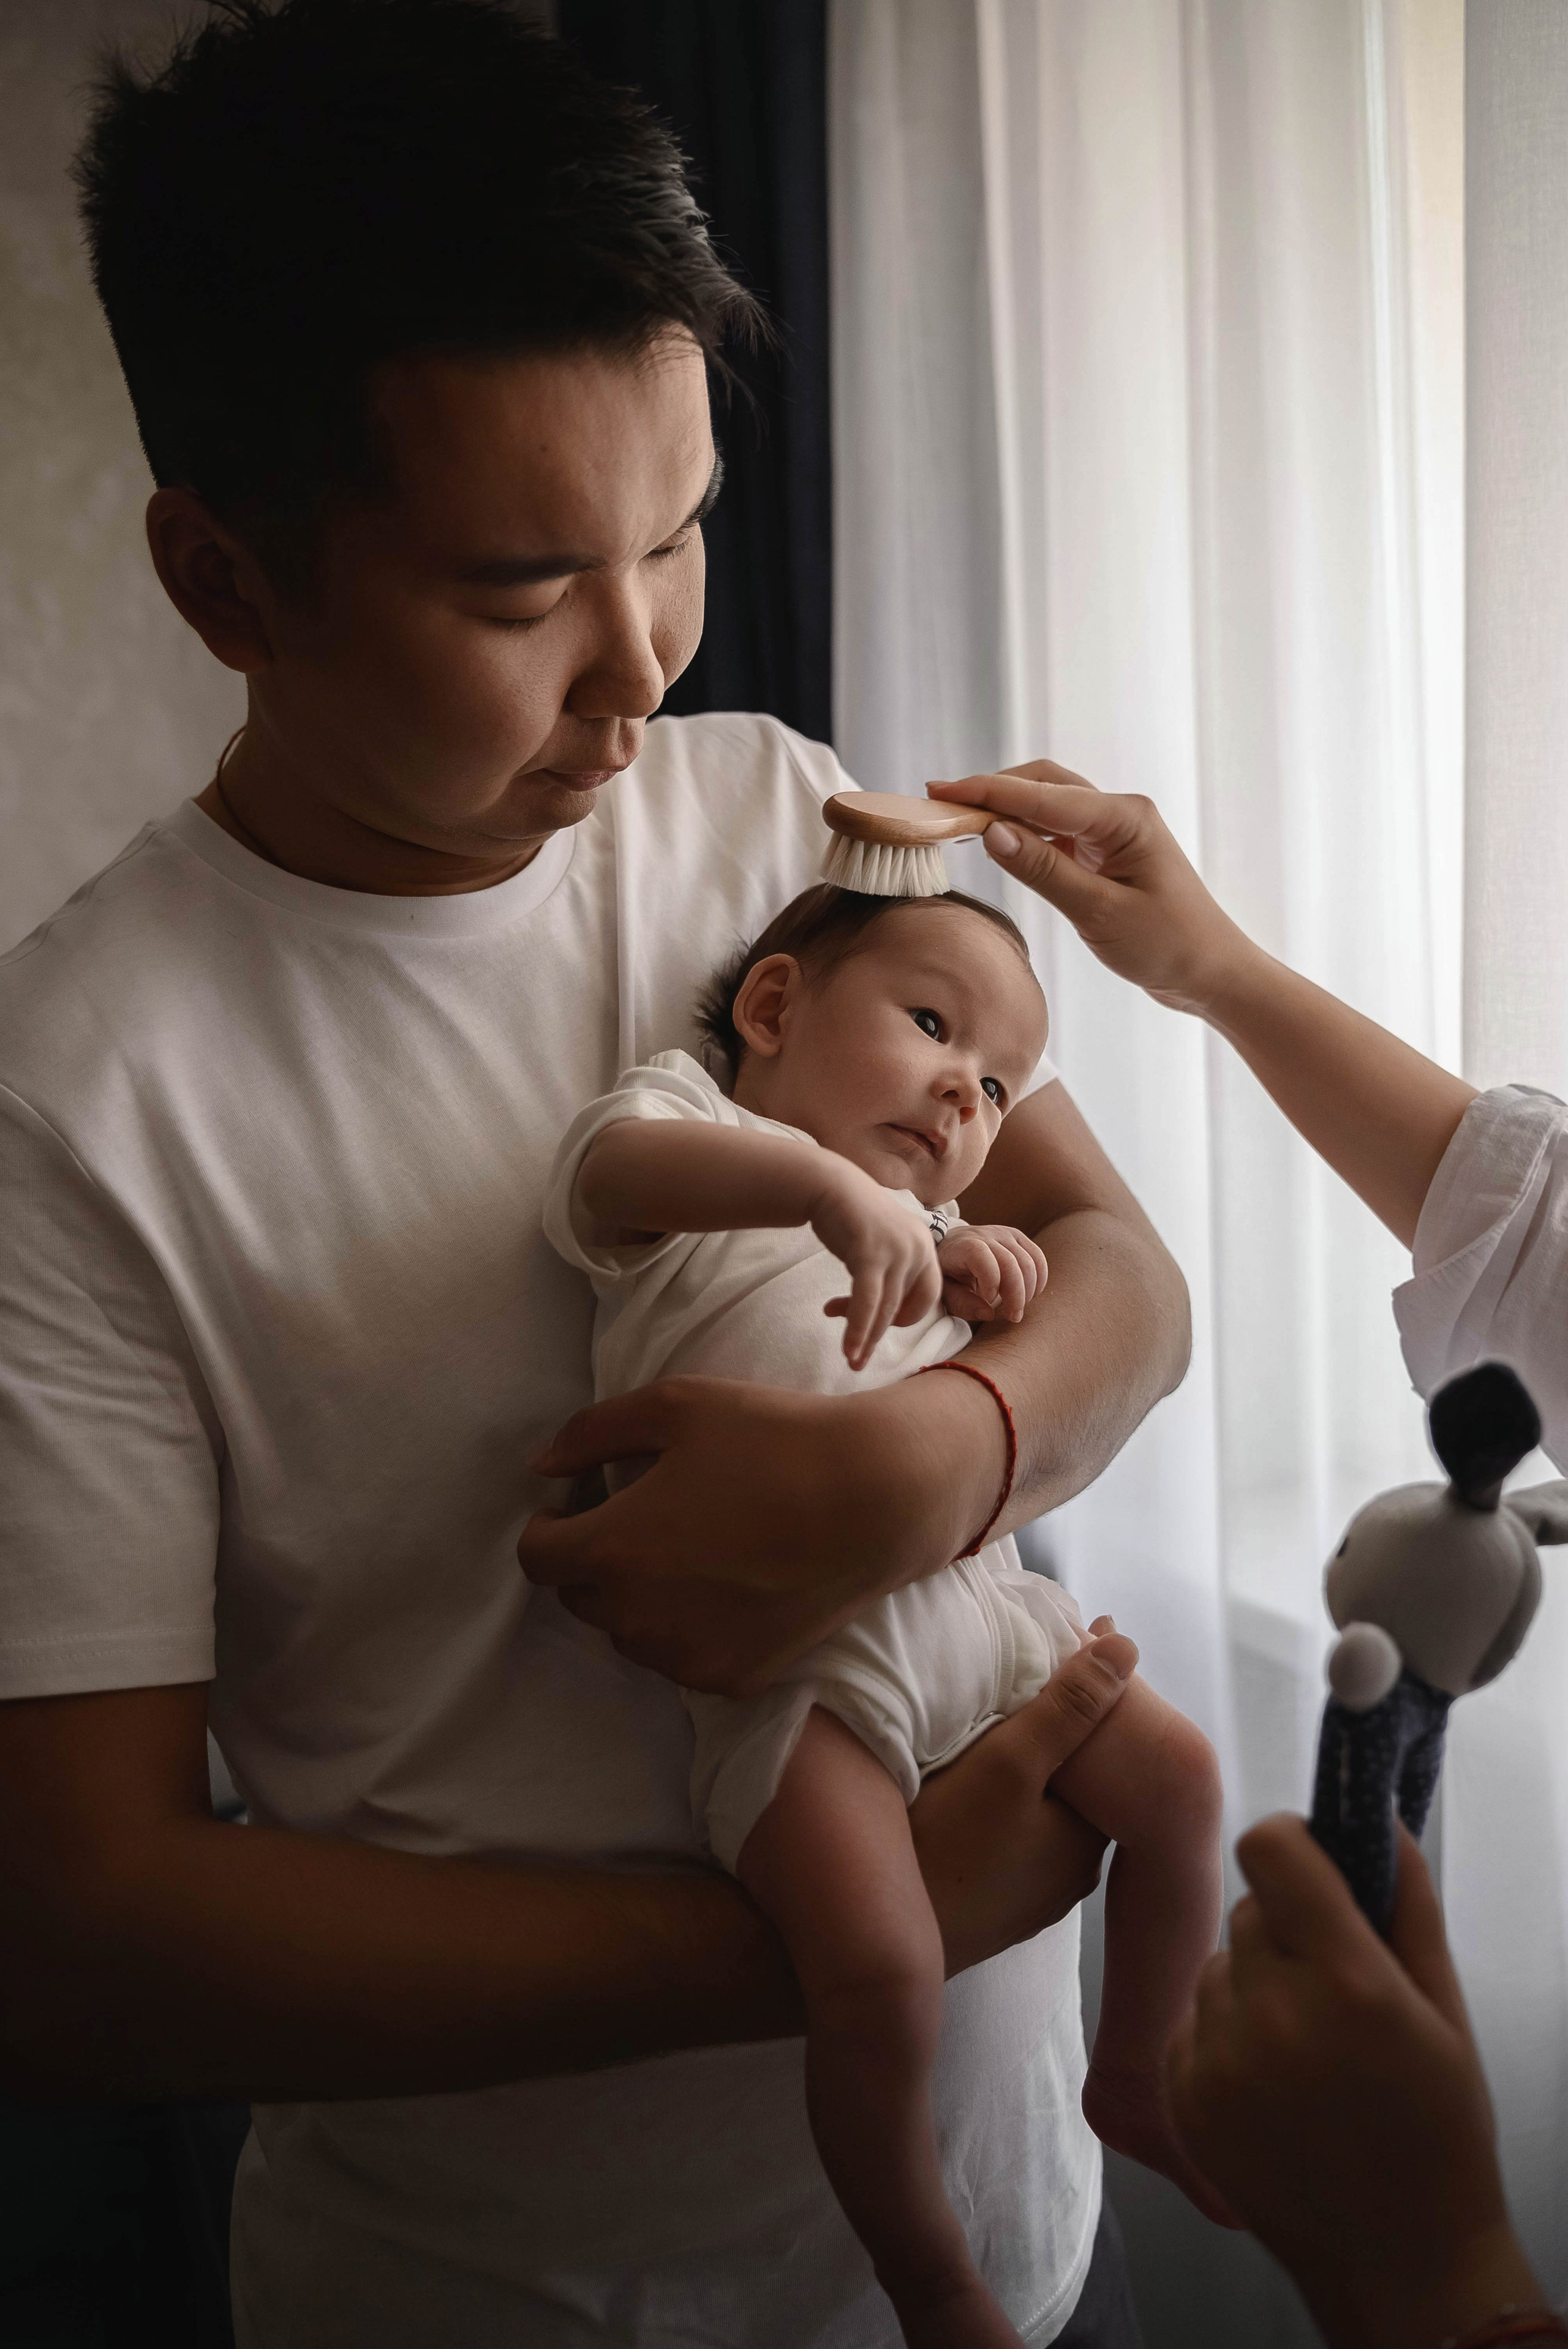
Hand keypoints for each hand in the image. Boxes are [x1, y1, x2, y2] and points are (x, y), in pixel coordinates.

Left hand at [521, 1368, 1008, 1693]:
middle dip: (594, 1556)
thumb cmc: (770, 1440)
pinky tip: (728, 1581)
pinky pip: (682, 1655)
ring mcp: (685, 1656)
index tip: (581, 1500)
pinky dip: (687, 1625)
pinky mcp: (731, 1678)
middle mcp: (637, 1618)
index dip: (550, 1524)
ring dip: (639, 1595)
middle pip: (580, 1596)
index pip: (537, 1557)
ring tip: (690, 1548)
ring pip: (629, 1632)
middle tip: (643, 1514)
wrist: (873, 1499)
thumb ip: (591, 1434)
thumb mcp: (675, 1406)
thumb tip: (541, 1466)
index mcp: (612, 1550)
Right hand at [811, 1159, 943, 1369]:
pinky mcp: (870, 1253)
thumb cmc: (852, 1217)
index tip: (878, 1323)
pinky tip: (848, 1348)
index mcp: (925, 1247)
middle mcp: (919, 1249)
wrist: (829, 1185)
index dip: (907, 1317)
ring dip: (866, 1338)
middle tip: (860, 1358)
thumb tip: (885, 1307)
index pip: (927, 1296)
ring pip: (886, 1309)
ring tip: (852, 1361)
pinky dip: (857, 1328)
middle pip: (907, 1306)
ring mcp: (897, 1251)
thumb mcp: (883, 1243)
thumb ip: (892, 1269)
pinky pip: (866, 1301)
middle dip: (880, 1335)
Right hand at [913, 1620, 1135, 1972]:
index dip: (1091, 1700)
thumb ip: (1069, 1706)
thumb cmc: (944, 1847)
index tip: (1068, 1646)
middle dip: (1057, 1732)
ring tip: (989, 1718)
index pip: (1109, 1756)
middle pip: (1073, 1782)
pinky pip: (1006, 1836)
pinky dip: (996, 1802)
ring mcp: (1026, 1897)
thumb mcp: (1009, 1762)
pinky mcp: (987, 1904)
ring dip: (1024, 1769)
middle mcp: (1068, 1876)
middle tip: (1024, 1673)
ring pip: (1038, 1810)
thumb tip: (1126, 1646)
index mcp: (1087, 1839)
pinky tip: (963, 1780)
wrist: (876, 1941)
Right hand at [928, 760, 1258, 1018]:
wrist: (1212, 972)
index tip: (940, 790)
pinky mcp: (1106, 853)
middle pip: (1043, 785)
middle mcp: (1119, 813)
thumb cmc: (1169, 945)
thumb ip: (1044, 870)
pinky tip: (997, 843)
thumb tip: (991, 832)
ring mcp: (1113, 832)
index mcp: (1124, 817)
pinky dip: (1023, 833)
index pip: (1041, 796)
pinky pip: (1056, 832)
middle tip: (940, 802)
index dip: (986, 792)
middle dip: (991, 790)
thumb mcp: (1100, 912)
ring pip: (1048, 805)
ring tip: (958, 820)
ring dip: (1005, 809)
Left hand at [936, 1222, 1047, 1323]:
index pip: (982, 1258)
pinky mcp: (1017, 1237)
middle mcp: (985, 1235)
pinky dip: (1039, 1278)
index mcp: (963, 1246)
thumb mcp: (945, 1290)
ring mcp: (1004, 1234)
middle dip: (1016, 1295)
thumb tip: (989, 1314)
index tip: (988, 1301)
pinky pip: (1037, 1257)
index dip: (990, 1282)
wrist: (950, 1245)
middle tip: (1013, 1317)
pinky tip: (1032, 1294)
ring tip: (1019, 1307)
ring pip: (1028, 1262)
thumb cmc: (947, 1272)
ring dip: (1028, 1290)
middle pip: (1010, 1263)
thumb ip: (962, 1303)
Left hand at [1168, 1817, 1540, 2348]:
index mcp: (1348, 1983)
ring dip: (1253, 1986)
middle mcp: (1273, 2015)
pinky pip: (1192, 2019)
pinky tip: (1274, 2087)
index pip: (1270, 1848)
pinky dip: (1224, 2037)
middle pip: (1249, 1909)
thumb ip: (1406, 1902)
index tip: (1313, 1872)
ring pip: (1218, 1964)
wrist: (1399, 2262)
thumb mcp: (1446, 2009)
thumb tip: (1376, 1819)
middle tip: (1330, 1989)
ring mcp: (1219, 2059)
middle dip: (1285, 1931)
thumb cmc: (1437, 2133)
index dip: (1292, 1846)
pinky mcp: (1182, 2095)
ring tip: (1307, 2051)